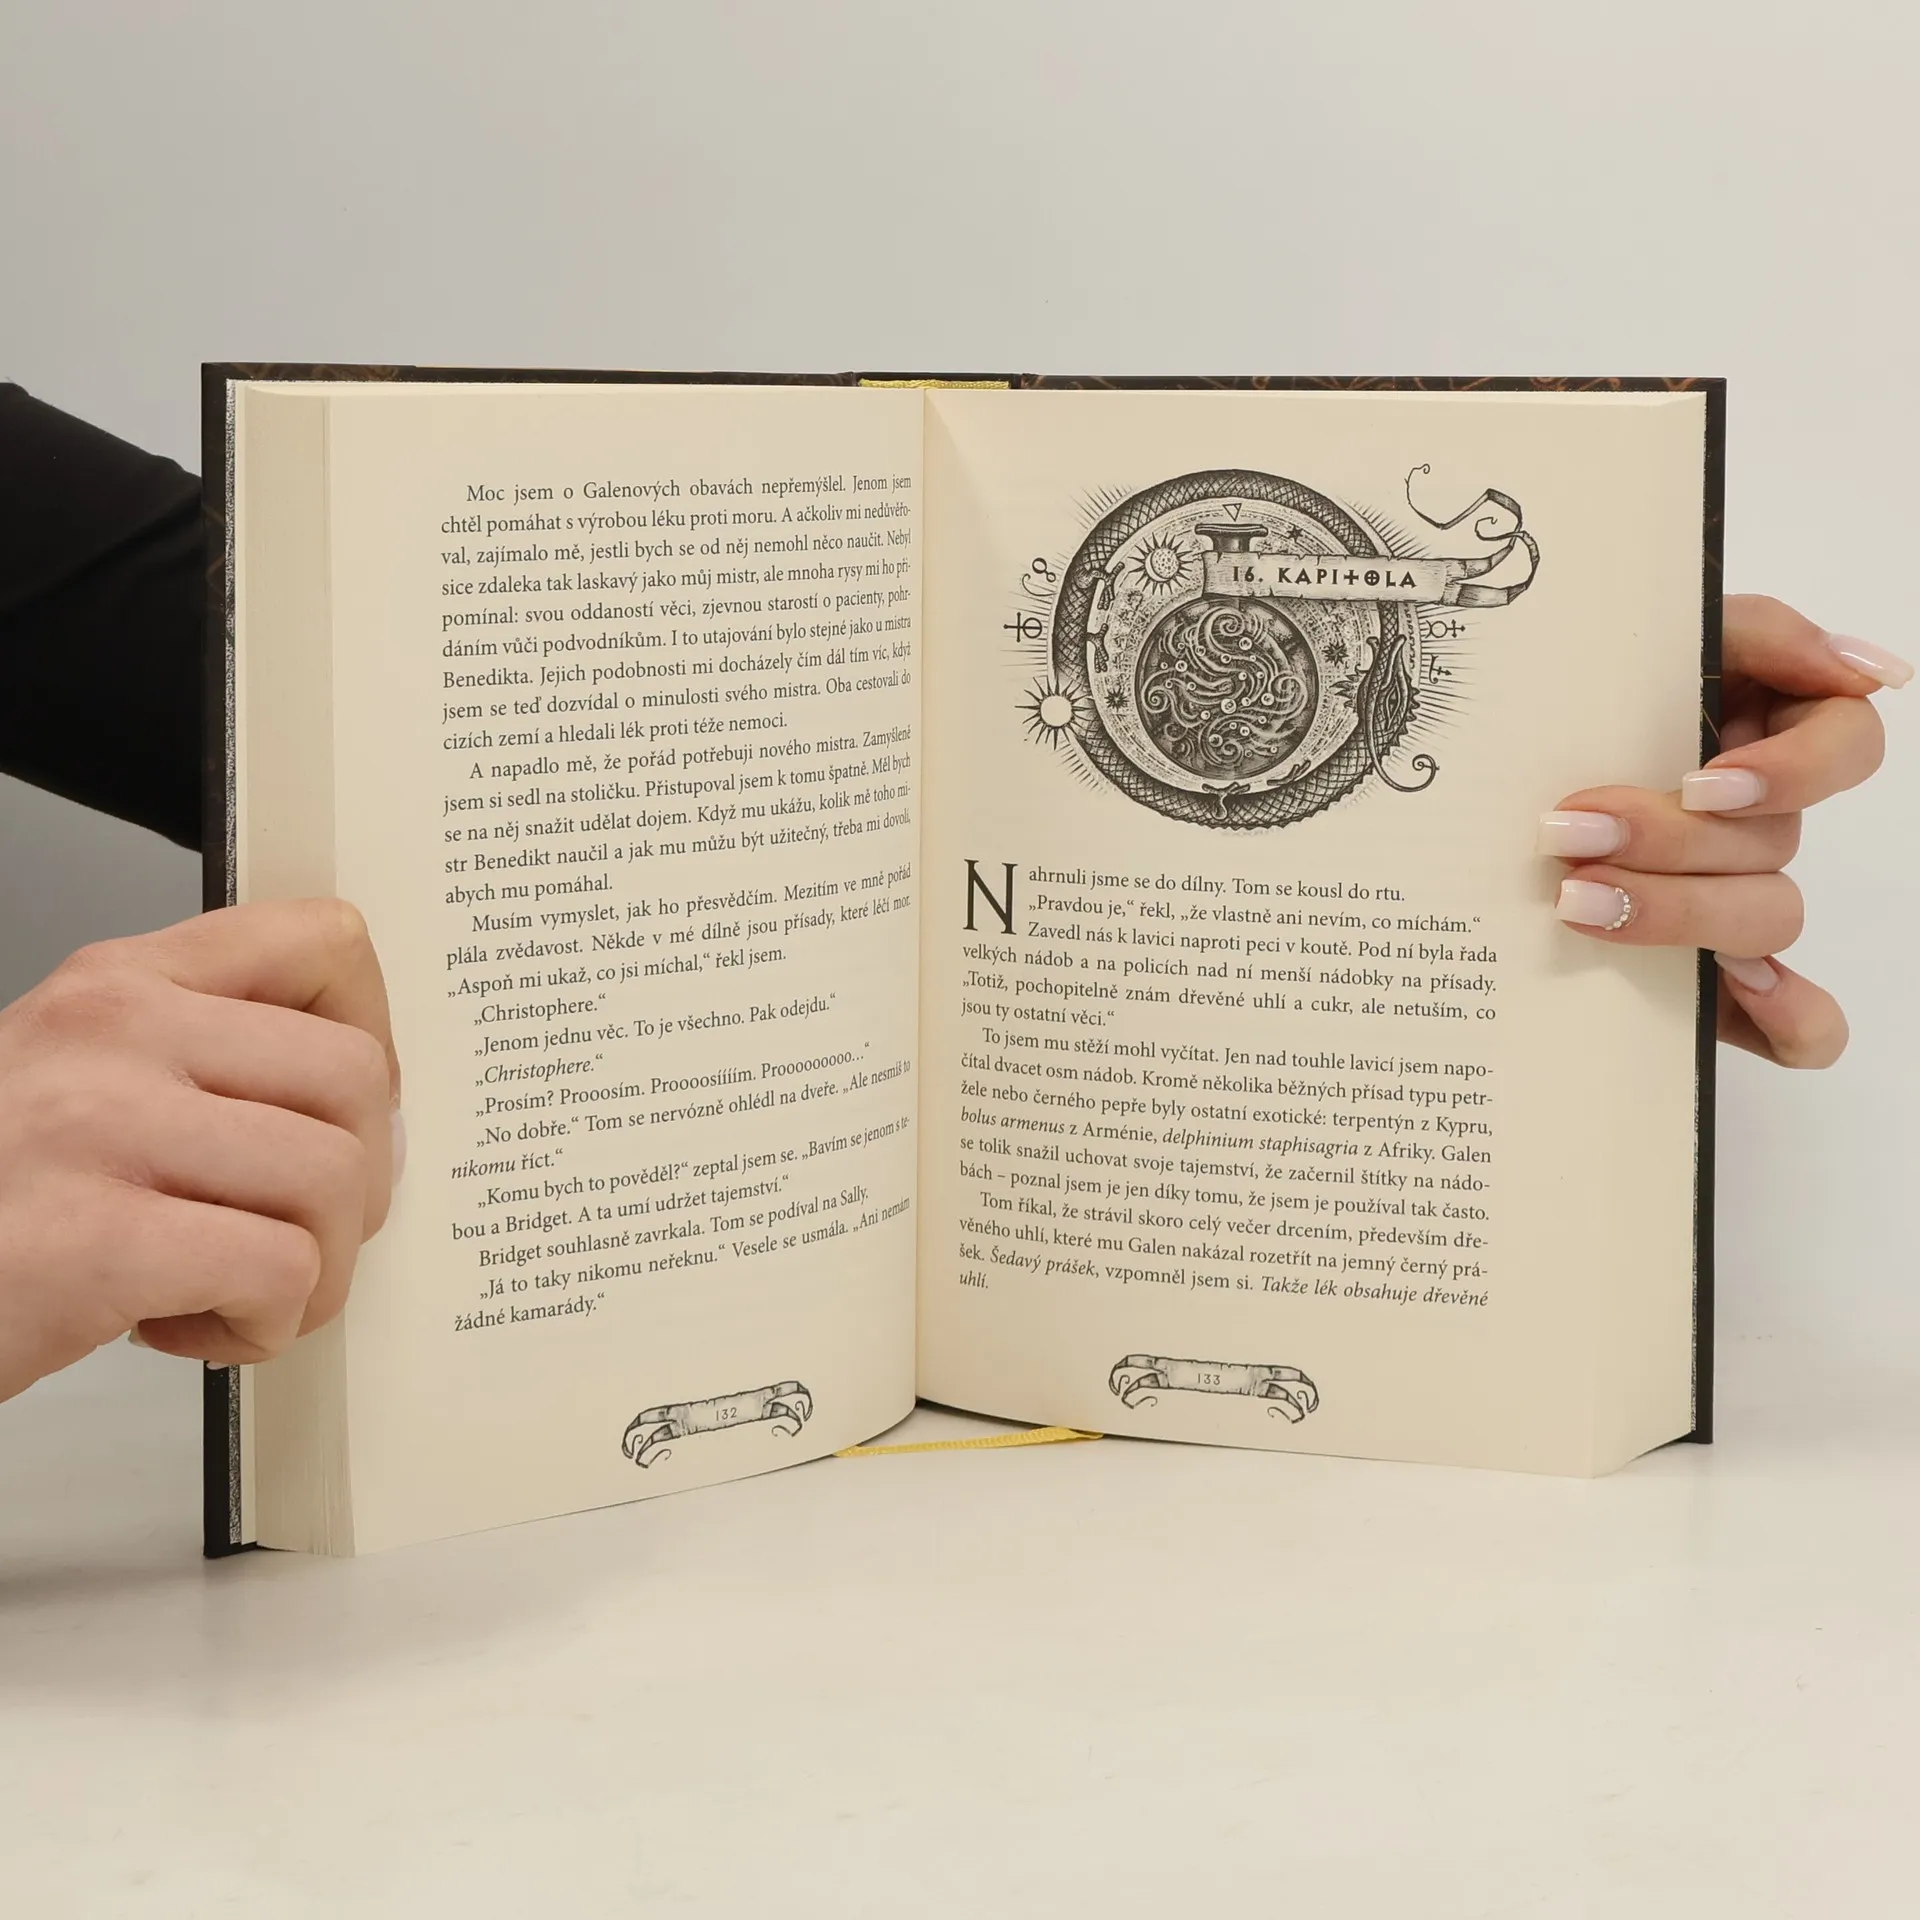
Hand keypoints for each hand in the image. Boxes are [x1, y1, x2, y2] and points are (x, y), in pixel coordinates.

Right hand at [0, 899, 399, 1401]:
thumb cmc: (4, 1204)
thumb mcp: (90, 1083)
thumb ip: (212, 1061)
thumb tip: (371, 1110)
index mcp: (122, 982)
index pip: (326, 942)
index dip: (375, 1039)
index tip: (348, 1111)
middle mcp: (111, 1032)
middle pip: (356, 1080)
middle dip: (356, 1185)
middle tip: (295, 1234)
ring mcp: (96, 1127)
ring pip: (335, 1179)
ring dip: (315, 1268)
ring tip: (235, 1291)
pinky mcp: (91, 1240)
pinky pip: (280, 1271)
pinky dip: (262, 1325)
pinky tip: (187, 1326)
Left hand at [1538, 595, 1906, 1067]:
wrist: (1456, 777)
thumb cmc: (1559, 702)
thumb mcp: (1639, 639)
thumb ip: (1754, 631)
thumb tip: (1869, 673)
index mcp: (1754, 734)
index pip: (1845, 744)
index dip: (1794, 770)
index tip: (1707, 781)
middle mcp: (1753, 823)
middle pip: (1776, 842)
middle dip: (1673, 840)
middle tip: (1574, 830)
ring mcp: (1733, 902)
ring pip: (1767, 917)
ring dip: (1678, 910)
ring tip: (1573, 897)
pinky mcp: (1711, 982)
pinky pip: (1797, 1025)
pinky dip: (1790, 1019)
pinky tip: (1736, 991)